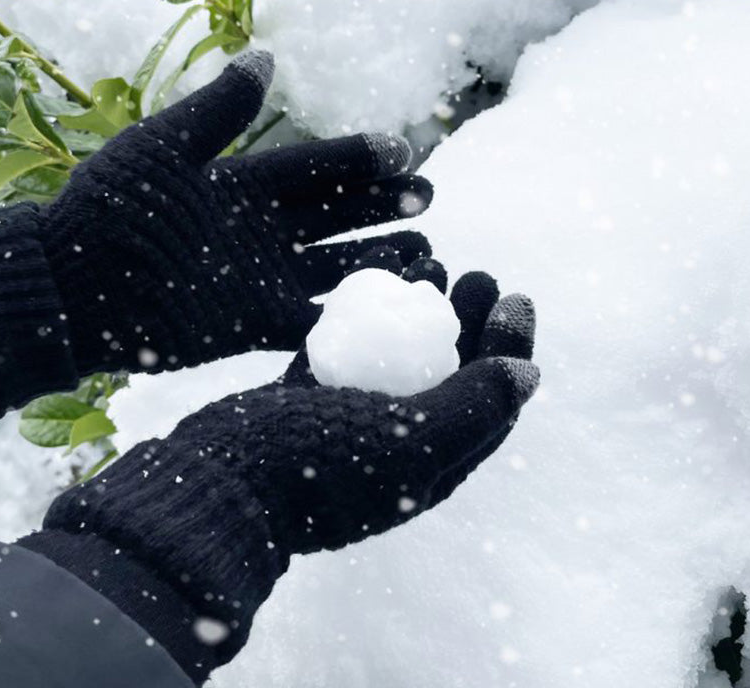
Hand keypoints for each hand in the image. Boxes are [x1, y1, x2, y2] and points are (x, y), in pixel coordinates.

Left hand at [40, 50, 432, 375]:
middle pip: (338, 214)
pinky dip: (349, 317)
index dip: (360, 158)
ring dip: (380, 259)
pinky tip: (388, 308)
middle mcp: (263, 232)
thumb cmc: (114, 211)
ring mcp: (264, 279)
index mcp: (245, 185)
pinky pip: (314, 322)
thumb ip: (220, 110)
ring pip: (337, 268)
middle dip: (385, 205)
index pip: (316, 167)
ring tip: (425, 251)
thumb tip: (266, 58)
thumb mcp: (164, 148)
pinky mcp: (257, 325)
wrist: (76, 289)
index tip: (403, 151)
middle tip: (427, 196)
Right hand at [168, 253, 538, 555]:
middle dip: (469, 321)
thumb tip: (529, 373)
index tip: (512, 297)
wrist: (220, 485)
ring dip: (421, 309)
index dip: (508, 347)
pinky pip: (354, 342)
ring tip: (431, 264)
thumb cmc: (319, 470)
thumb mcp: (408, 445)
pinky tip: (374, 271)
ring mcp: (355, 412)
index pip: (490, 399)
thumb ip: (471, 409)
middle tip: (476, 274)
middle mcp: (401, 437)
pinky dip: (369, 309)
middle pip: (450, 370)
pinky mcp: (315, 390)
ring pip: (402, 351)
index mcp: (433, 458)